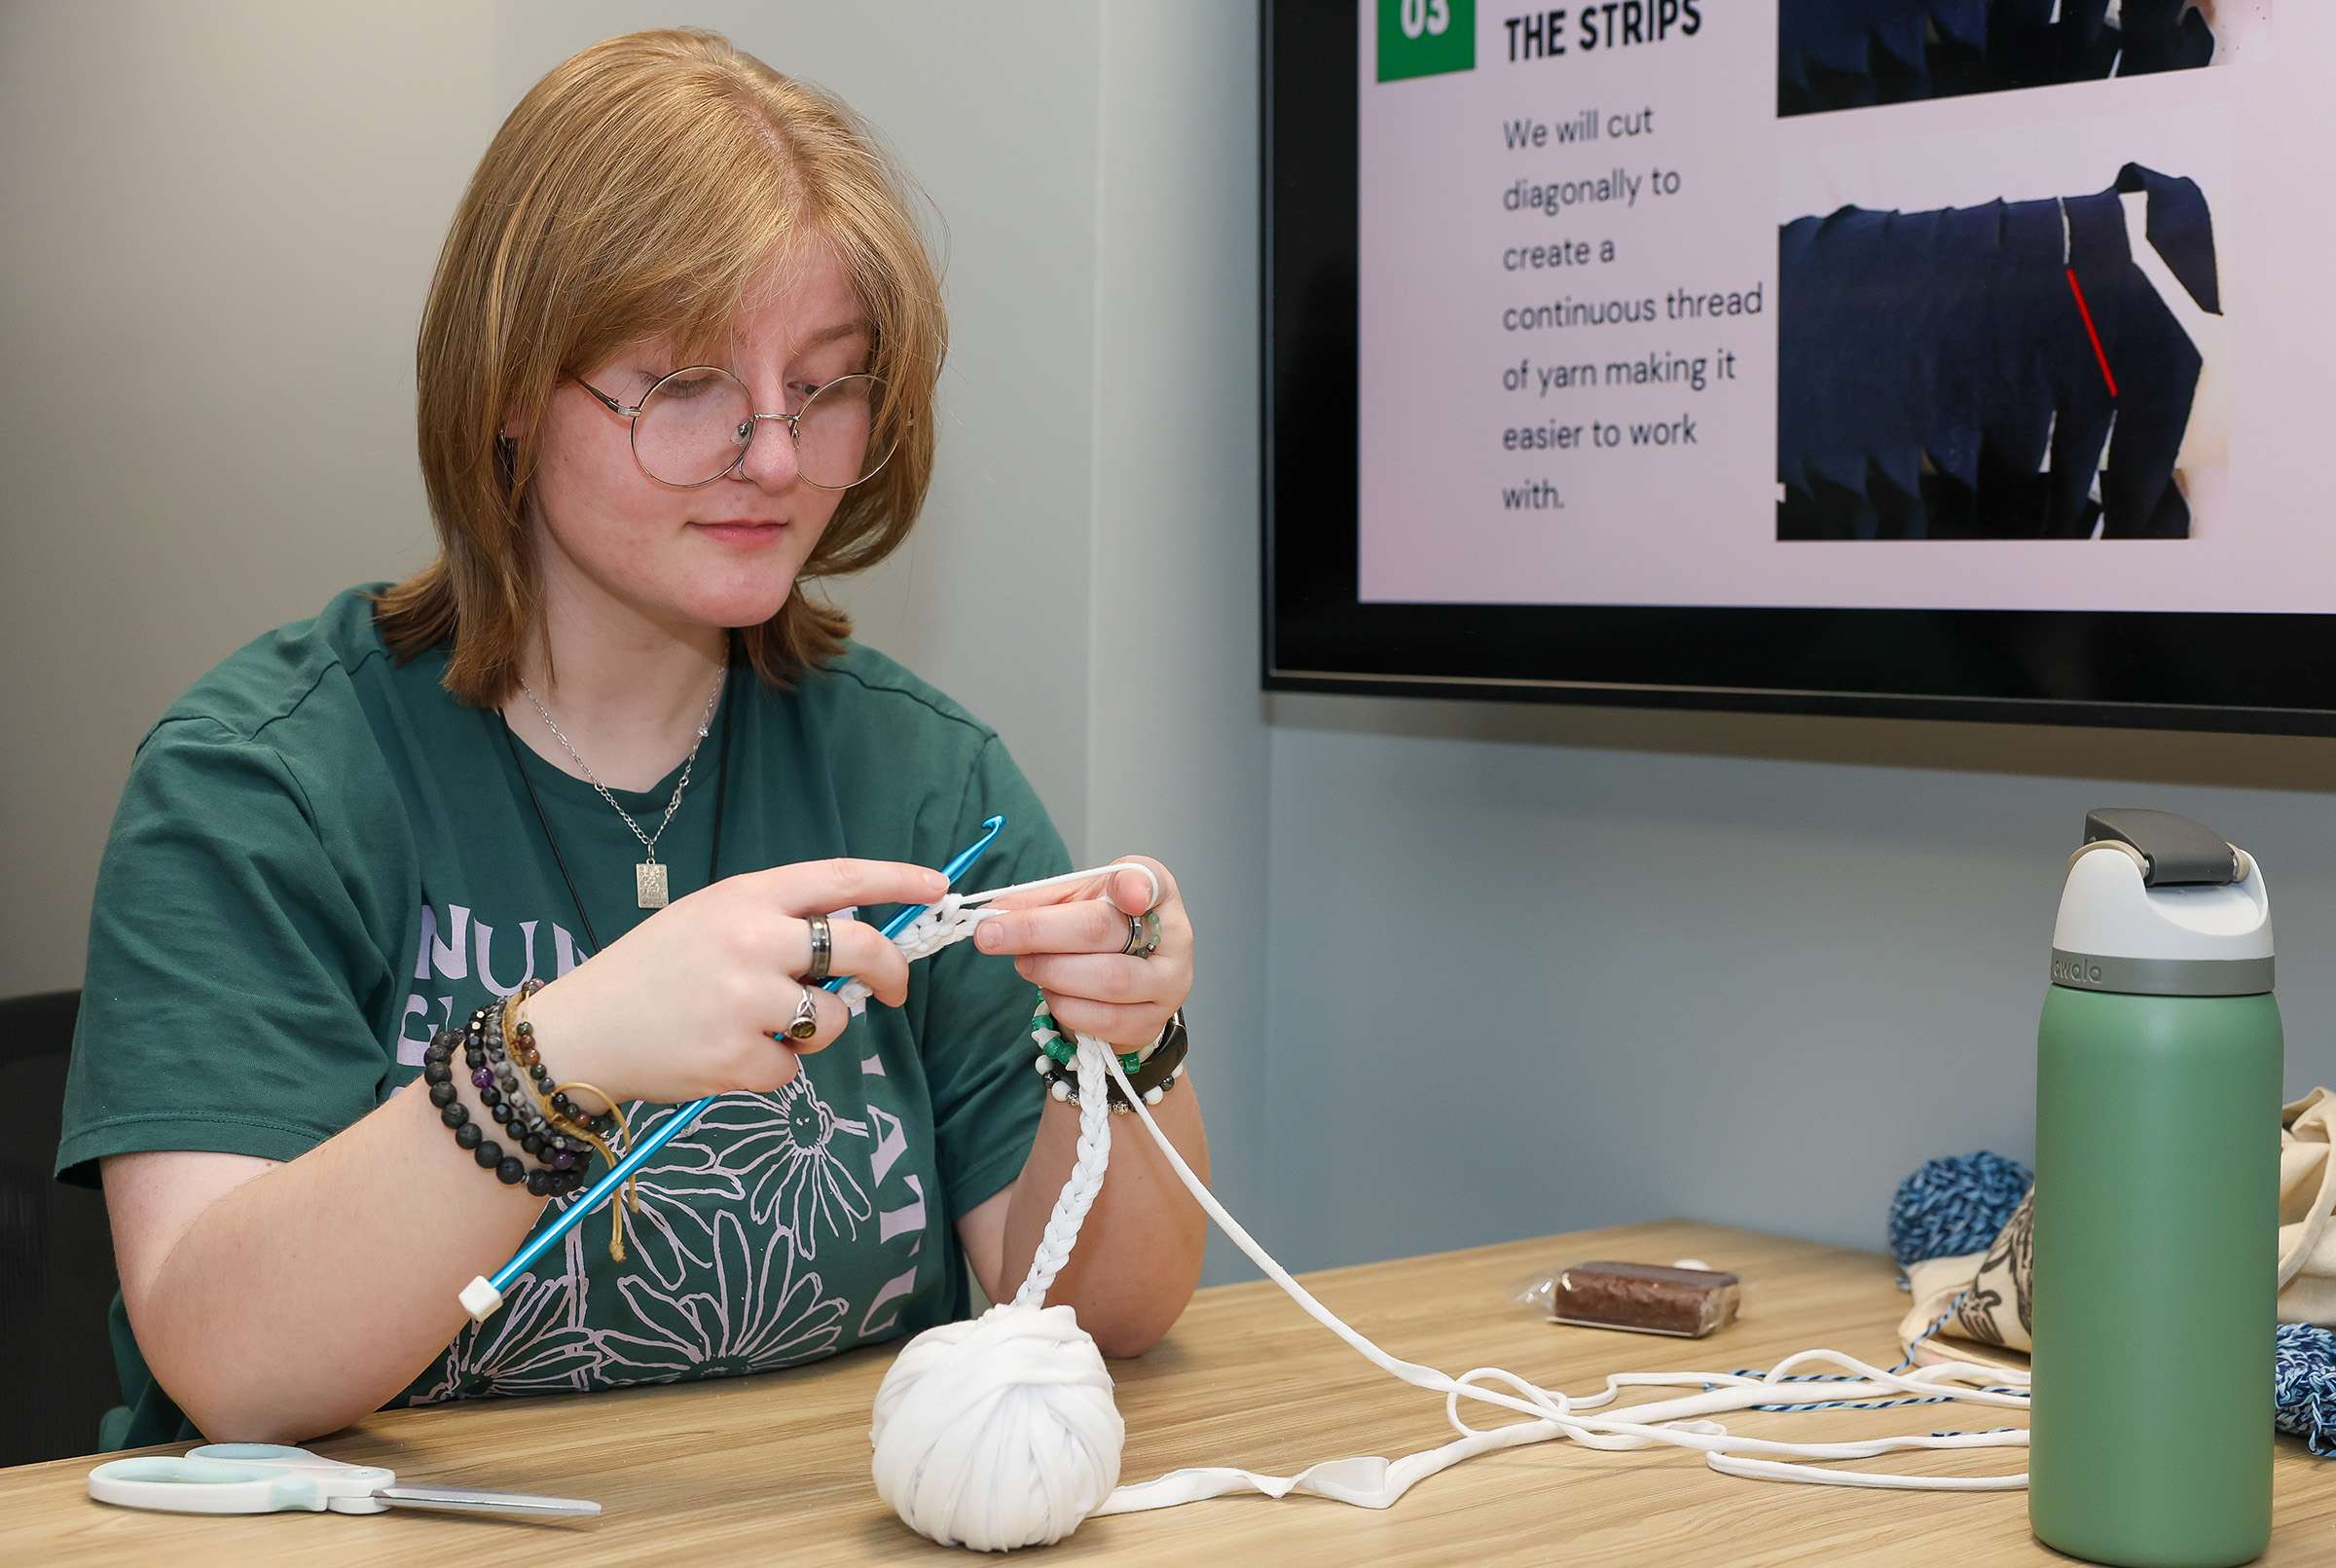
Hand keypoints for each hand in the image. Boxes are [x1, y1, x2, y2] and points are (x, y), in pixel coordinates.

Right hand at [519, 858, 948, 1105]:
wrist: (582, 1032)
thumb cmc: (651, 973)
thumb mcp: (707, 919)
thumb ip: (774, 921)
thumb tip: (854, 937)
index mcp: (744, 897)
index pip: (839, 879)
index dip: (896, 880)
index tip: (937, 886)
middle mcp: (750, 940)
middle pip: (858, 949)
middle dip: (889, 972)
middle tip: (892, 991)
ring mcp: (745, 1000)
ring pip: (832, 1019)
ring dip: (816, 1031)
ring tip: (764, 1027)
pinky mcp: (737, 1057)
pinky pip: (792, 1068)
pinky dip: (773, 1068)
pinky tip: (728, 1055)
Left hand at [972, 855, 1191, 1050]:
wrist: (1127, 986)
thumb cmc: (1101, 933)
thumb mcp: (1074, 902)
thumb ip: (1039, 901)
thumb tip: (994, 911)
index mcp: (1157, 893)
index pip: (1151, 881)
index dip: (1136, 887)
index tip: (1125, 894)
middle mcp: (1174, 938)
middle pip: (1104, 931)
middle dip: (1038, 931)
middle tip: (991, 934)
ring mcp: (1167, 984)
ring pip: (1105, 980)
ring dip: (1050, 971)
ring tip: (1024, 963)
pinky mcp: (1150, 1023)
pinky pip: (1101, 1018)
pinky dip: (1064, 1004)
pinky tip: (1051, 991)